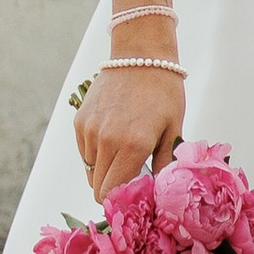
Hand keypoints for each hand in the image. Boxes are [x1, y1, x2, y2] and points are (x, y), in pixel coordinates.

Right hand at [72, 61, 185, 203]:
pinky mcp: (80, 120)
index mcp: (133, 145)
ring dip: (105, 170)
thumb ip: (165, 165)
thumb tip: (159, 192)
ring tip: (125, 151)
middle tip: (132, 176)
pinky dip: (97, 153)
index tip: (134, 195)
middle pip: (97, 187)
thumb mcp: (174, 128)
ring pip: (90, 170)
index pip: (112, 193)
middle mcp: (107, 140)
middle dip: (113, 188)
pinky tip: (114, 136)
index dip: (121, 200)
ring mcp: (90, 130)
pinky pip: (85, 151)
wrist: (141, 53)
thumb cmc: (163, 90)